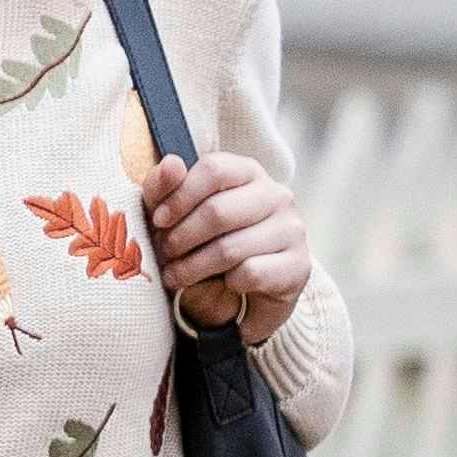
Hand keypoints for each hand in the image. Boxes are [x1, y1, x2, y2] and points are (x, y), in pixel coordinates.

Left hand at [138, 151, 309, 330]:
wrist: (245, 293)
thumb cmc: (206, 242)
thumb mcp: (177, 212)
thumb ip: (164, 186)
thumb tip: (171, 163)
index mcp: (248, 172)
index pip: (213, 169)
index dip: (179, 196)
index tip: (158, 220)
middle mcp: (277, 195)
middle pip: (218, 211)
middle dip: (180, 237)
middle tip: (164, 254)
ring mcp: (292, 230)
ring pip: (230, 248)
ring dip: (193, 267)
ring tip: (176, 275)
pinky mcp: (299, 266)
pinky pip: (251, 274)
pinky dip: (228, 283)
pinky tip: (223, 284)